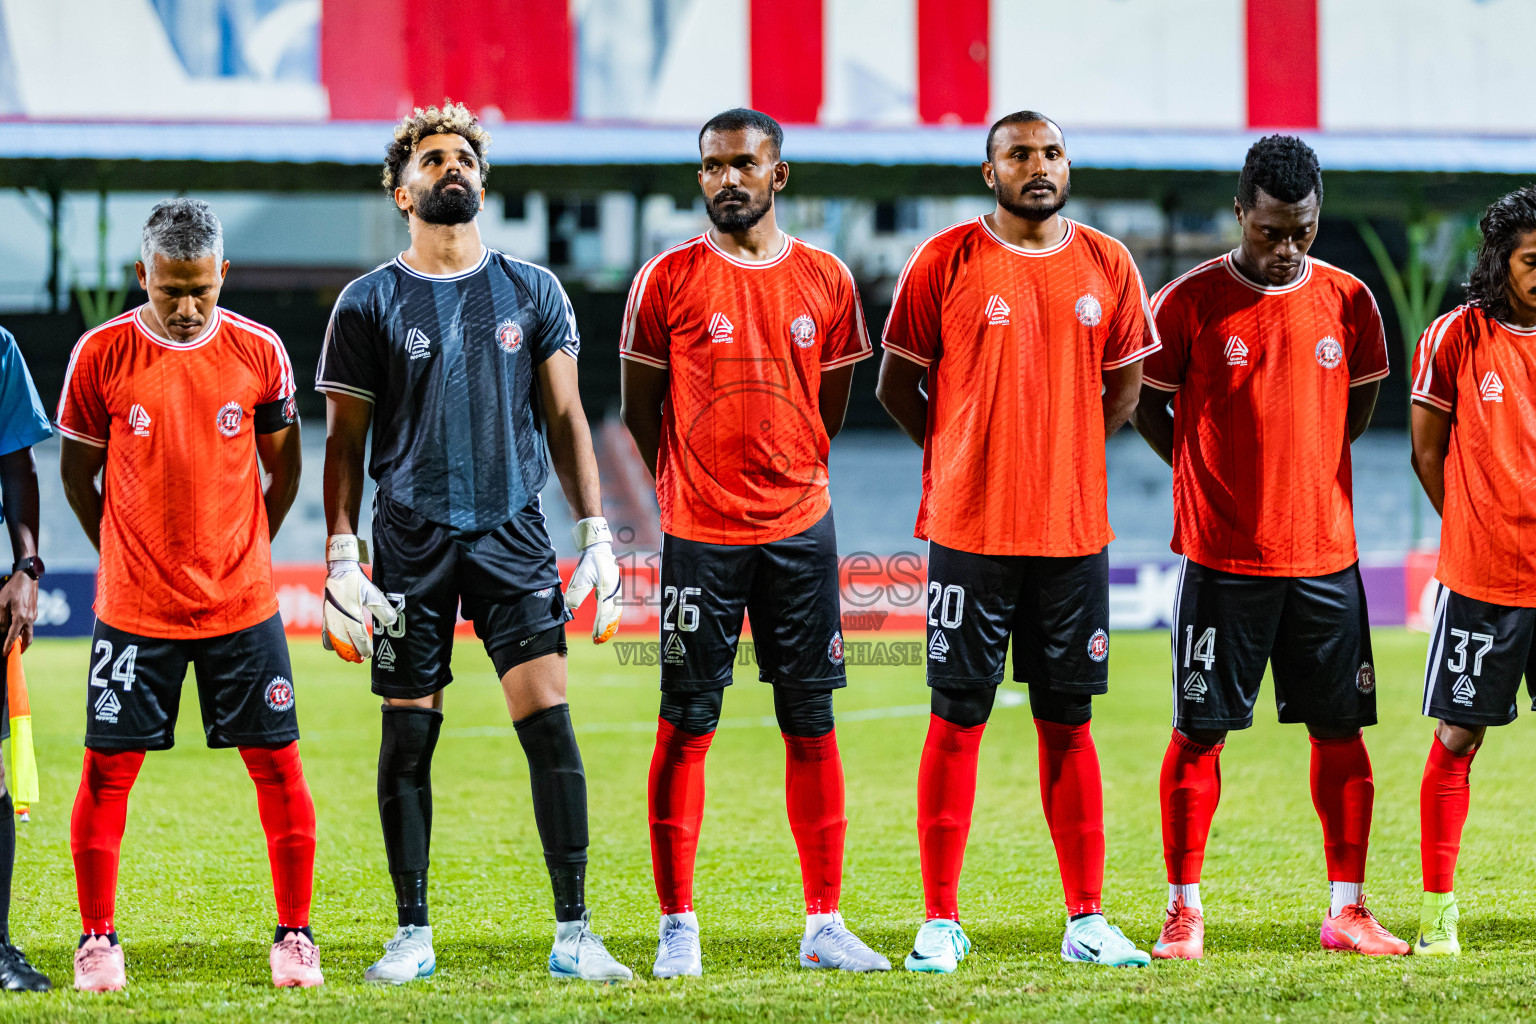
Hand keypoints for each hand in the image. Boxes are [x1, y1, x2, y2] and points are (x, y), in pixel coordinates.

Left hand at [0, 573, 35, 654]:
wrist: (28, 577)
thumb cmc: (12, 589)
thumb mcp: (1, 604)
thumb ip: (2, 619)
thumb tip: (3, 631)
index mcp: (21, 618)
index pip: (13, 637)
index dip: (8, 646)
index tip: (4, 654)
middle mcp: (30, 619)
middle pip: (28, 639)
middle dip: (22, 648)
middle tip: (14, 653)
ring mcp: (34, 615)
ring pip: (28, 630)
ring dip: (21, 636)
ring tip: (12, 638)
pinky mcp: (35, 611)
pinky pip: (28, 623)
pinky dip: (22, 627)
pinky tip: (15, 624)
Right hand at [321, 559, 397, 662]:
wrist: (339, 569)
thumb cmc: (357, 581)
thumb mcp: (373, 594)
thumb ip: (382, 609)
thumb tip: (392, 622)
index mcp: (350, 613)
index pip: (358, 637)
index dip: (364, 647)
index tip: (369, 654)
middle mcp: (338, 618)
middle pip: (344, 643)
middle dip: (352, 652)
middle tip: (361, 659)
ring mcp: (329, 618)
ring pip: (333, 641)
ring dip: (341, 650)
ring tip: (349, 656)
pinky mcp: (325, 615)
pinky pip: (325, 634)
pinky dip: (330, 643)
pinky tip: (335, 647)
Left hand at [564, 517, 621, 642]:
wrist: (598, 548)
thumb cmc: (589, 562)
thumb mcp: (581, 576)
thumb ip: (577, 592)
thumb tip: (572, 607)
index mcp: (608, 588)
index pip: (604, 612)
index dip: (600, 626)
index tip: (595, 637)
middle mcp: (615, 591)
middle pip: (613, 615)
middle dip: (606, 629)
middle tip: (598, 641)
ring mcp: (616, 590)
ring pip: (615, 612)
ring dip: (610, 625)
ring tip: (604, 637)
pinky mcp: (613, 590)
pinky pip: (615, 607)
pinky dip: (612, 618)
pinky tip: (608, 624)